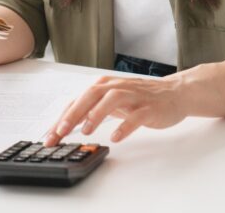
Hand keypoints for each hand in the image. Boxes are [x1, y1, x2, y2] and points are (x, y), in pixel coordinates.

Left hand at [43, 74, 187, 145]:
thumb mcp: (111, 101)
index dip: (62, 118)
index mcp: (104, 85)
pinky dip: (125, 126)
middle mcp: (116, 87)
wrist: (173, 93)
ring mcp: (133, 96)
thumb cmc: (138, 98)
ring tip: (86, 131)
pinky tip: (116, 137)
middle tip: (61, 131)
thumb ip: (91, 109)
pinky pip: (136, 116)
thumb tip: (66, 123)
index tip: (50, 136)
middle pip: (90, 95)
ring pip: (111, 100)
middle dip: (73, 114)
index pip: (78, 100)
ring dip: (96, 115)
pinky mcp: (149, 108)